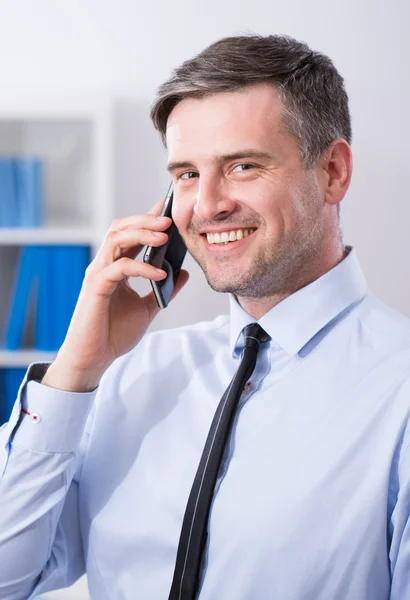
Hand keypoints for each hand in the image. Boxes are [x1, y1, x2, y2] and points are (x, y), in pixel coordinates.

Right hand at [41, 201, 188, 391]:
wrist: (94, 358)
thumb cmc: (114, 334)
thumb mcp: (147, 308)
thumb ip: (163, 289)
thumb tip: (183, 272)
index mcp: (115, 266)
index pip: (129, 233)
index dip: (146, 217)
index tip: (167, 206)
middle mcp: (104, 265)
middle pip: (121, 228)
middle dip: (145, 219)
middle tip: (169, 218)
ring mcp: (98, 274)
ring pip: (117, 239)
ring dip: (142, 234)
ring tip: (165, 235)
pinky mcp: (96, 287)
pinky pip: (120, 268)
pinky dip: (141, 267)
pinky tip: (160, 272)